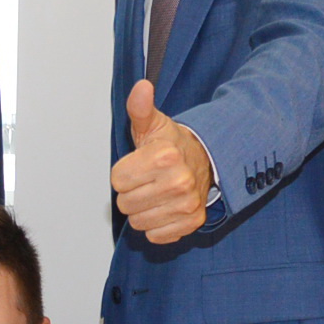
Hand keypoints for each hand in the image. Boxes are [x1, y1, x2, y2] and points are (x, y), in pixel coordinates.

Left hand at [109, 80, 214, 244]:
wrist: (206, 161)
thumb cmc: (171, 145)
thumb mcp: (152, 124)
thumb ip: (139, 108)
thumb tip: (141, 87)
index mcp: (164, 156)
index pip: (117, 181)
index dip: (124, 173)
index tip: (139, 165)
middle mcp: (179, 182)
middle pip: (125, 204)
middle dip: (132, 192)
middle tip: (148, 180)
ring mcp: (187, 204)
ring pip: (138, 222)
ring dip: (143, 210)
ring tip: (156, 193)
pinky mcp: (192, 222)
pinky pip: (155, 235)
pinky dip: (157, 225)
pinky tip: (166, 208)